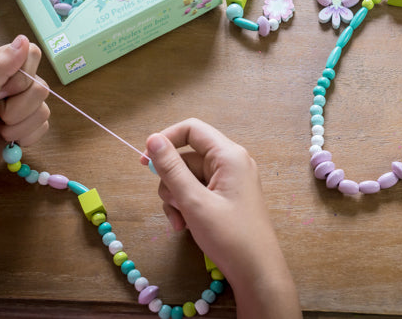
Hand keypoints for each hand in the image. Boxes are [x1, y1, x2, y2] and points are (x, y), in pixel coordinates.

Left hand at [0, 35, 49, 221]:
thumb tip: (23, 39)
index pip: (29, 54)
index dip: (22, 75)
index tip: (2, 91)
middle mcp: (6, 84)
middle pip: (40, 85)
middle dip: (19, 107)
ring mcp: (17, 107)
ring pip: (44, 108)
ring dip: (20, 126)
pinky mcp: (23, 127)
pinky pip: (43, 126)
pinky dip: (27, 137)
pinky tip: (8, 142)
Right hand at [142, 118, 300, 318]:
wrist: (256, 271)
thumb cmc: (229, 236)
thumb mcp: (194, 201)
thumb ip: (171, 169)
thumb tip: (152, 139)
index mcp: (229, 155)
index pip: (192, 129)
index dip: (166, 140)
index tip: (144, 161)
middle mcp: (231, 162)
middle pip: (187, 157)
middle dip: (171, 181)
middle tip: (173, 206)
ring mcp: (229, 180)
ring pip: (188, 177)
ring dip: (176, 198)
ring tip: (181, 222)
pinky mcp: (226, 197)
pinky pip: (197, 191)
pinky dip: (186, 206)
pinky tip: (185, 226)